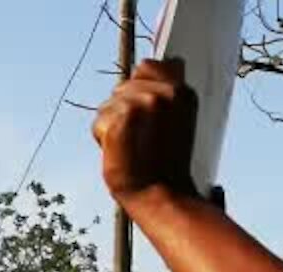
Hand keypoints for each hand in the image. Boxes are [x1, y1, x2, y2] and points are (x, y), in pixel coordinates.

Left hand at [93, 59, 198, 206]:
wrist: (160, 196)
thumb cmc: (167, 166)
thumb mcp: (177, 122)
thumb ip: (164, 94)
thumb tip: (155, 67)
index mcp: (183, 91)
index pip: (149, 65)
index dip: (141, 85)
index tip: (144, 112)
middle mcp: (164, 92)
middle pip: (124, 85)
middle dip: (125, 108)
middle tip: (142, 137)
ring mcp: (143, 103)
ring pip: (109, 104)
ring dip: (114, 124)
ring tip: (133, 147)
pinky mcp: (122, 118)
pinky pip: (99, 122)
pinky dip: (103, 139)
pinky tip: (121, 152)